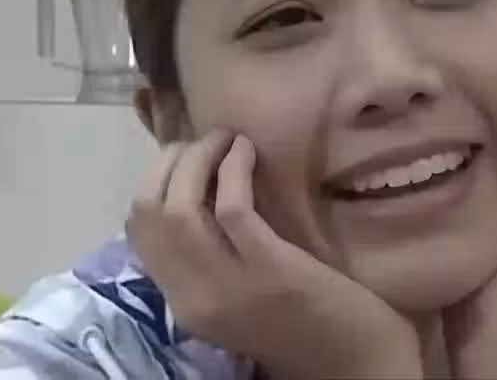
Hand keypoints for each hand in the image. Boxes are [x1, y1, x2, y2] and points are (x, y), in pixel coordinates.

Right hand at [126, 131, 422, 379]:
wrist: (357, 367)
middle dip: (171, 162)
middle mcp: (193, 298)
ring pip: (181, 208)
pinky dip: (234, 169)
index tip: (184, 157)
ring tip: (227, 138)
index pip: (138, 232)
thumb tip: (196, 195)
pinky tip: (248, 151)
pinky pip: (233, 207)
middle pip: (150, 213)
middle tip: (204, 141)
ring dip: (199, 158)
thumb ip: (210, 261)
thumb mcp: (236, 297)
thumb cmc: (303, 324)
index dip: (155, 181)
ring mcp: (230, 287)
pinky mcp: (271, 270)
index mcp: (183, 304)